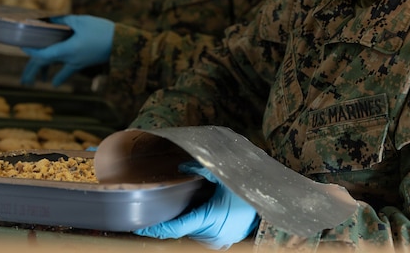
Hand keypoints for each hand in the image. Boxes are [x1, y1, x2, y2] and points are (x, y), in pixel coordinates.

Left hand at [20, 15, 113, 85]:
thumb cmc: (102, 30)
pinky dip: (60, 75)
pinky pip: (67, 70)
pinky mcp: (83, 63)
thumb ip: (62, 19)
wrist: (122, 43)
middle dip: (32, 72)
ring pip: (55, 70)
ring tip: (33, 81)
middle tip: (23, 80)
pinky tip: (54, 82)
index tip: (22, 47)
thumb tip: (47, 18)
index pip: (44, 55)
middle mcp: (70, 59)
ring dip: (44, 75)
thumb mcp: (81, 20)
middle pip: (46, 65)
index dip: (31, 52)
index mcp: (68, 49)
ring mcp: (77, 63)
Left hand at [134, 161, 259, 249]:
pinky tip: (196, 212)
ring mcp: (218, 241)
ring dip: (186, 222)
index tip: (139, 227)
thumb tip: (181, 168)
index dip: (156, 229)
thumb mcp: (225, 178)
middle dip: (171, 221)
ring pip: (192, 233)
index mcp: (209, 219)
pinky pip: (203, 235)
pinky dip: (196, 225)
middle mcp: (211, 235)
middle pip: (182, 230)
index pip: (175, 228)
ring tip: (178, 209)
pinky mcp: (223, 242)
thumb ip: (202, 171)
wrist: (270, 206)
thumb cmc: (248, 192)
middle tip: (156, 210)